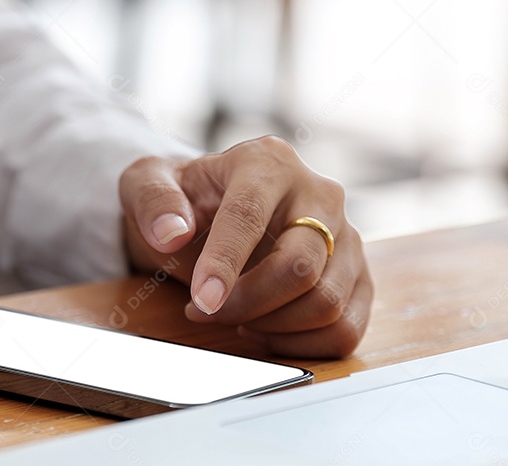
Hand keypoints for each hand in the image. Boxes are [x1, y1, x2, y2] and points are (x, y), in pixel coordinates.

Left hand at [120, 136, 371, 357]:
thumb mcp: (149, 185)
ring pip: (327, 303)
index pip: (250, 215)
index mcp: (268, 162)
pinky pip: (346, 329)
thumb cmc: (186, 200)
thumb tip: (170, 232)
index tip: (202, 301)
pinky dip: (302, 345)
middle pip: (300, 266)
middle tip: (207, 311)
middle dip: (248, 305)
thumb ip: (153, 200)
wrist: (216, 214)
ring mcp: (347, 237)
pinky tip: (268, 331)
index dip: (224, 264)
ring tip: (237, 316)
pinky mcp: (358, 277)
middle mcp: (319, 194)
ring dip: (272, 327)